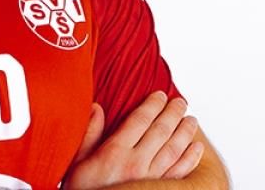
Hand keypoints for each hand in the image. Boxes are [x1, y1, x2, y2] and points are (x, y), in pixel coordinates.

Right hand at [62, 91, 203, 189]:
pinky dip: (190, 159)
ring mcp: (150, 179)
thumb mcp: (78, 159)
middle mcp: (136, 163)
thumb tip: (96, 107)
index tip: (160, 94)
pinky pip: (179, 173)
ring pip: (173, 150)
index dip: (152, 105)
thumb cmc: (83, 188)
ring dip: (184, 132)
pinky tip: (196, 148)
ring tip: (191, 119)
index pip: (140, 120)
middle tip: (181, 102)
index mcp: (115, 151)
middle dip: (172, 113)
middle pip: (160, 131)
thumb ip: (89, 132)